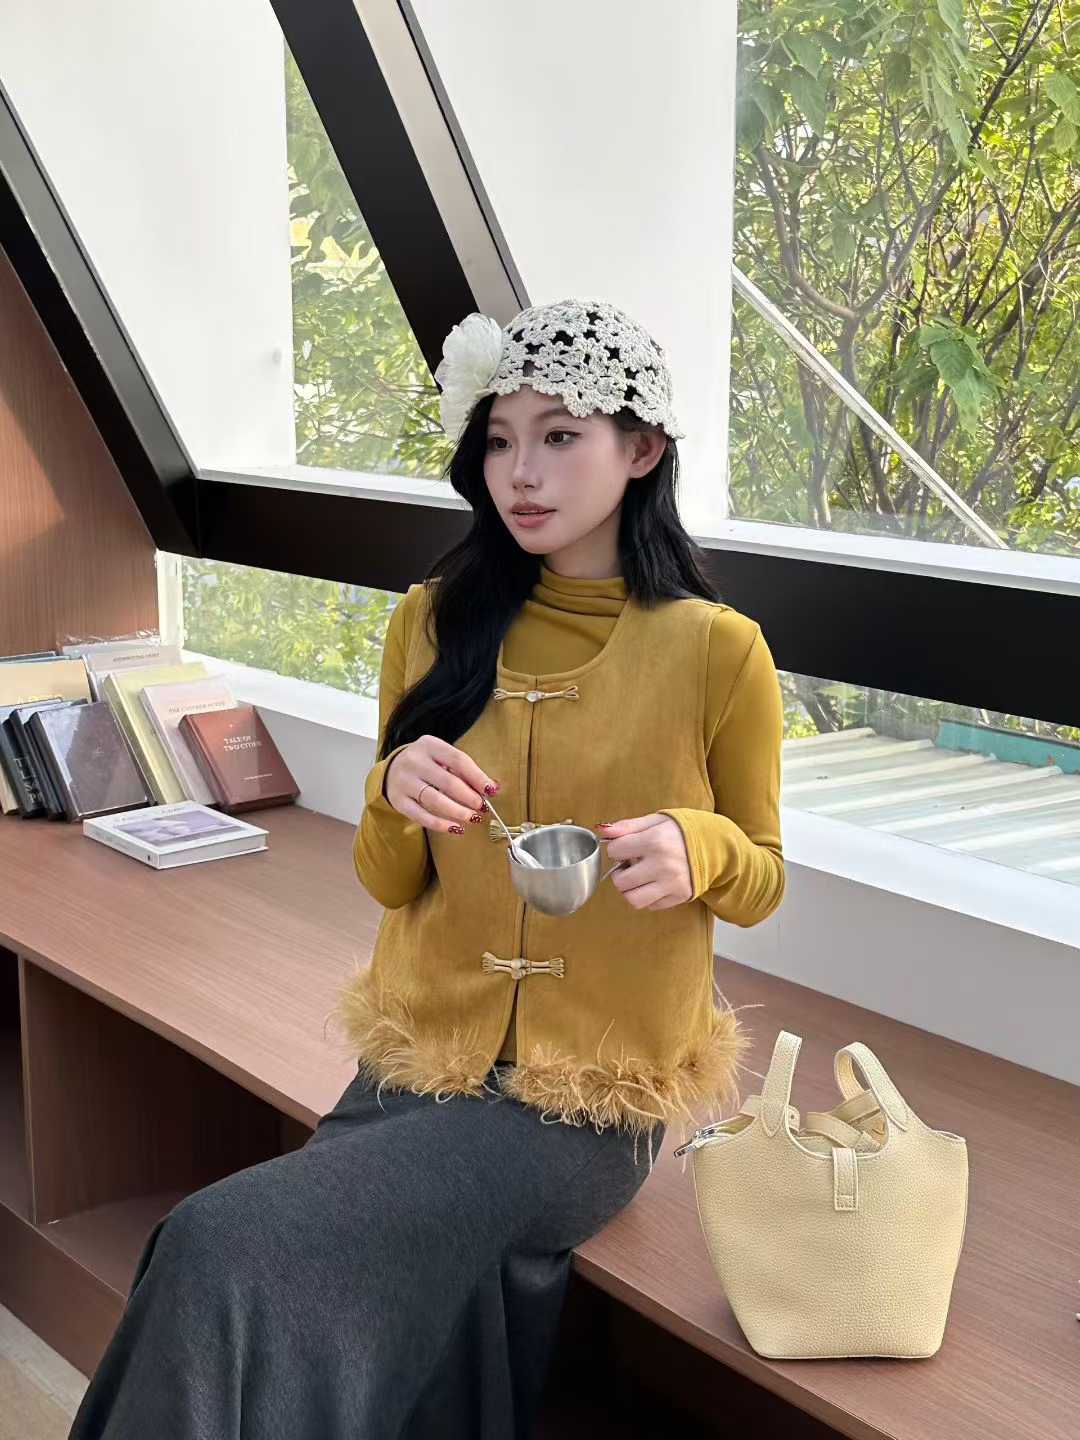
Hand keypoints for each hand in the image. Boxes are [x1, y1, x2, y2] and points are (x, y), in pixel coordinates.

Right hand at [384, 735, 498, 834]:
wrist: (391, 770)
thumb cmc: (426, 765)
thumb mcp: (442, 758)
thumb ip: (464, 771)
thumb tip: (492, 788)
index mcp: (429, 745)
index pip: (458, 760)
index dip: (477, 777)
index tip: (491, 790)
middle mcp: (414, 761)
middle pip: (448, 782)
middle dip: (469, 797)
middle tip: (482, 807)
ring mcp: (404, 781)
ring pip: (435, 800)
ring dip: (458, 812)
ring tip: (473, 818)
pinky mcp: (398, 801)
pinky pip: (421, 816)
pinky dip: (440, 824)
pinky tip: (455, 828)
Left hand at [596, 814, 692, 909]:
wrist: (715, 846)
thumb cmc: (682, 831)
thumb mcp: (656, 821)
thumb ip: (627, 826)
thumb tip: (602, 830)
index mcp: (655, 841)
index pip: (615, 851)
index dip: (617, 848)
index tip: (626, 847)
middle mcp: (663, 865)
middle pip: (621, 881)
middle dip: (620, 873)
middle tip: (630, 865)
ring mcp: (671, 884)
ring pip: (633, 900)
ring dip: (630, 890)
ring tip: (638, 878)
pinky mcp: (679, 897)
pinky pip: (651, 906)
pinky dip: (647, 897)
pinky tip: (654, 883)